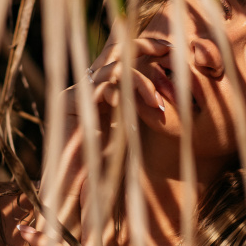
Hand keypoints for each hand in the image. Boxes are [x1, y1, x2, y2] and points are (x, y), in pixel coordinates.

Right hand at [33, 34, 170, 245]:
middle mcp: (88, 90)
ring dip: (142, 80)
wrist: (71, 196)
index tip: (175, 53)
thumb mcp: (131, 138)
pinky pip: (103, 87)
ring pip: (113, 69)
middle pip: (118, 55)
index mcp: (103, 95)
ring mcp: (78, 95)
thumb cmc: (103, 174)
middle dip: (146, 50)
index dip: (148, 52)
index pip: (126, 62)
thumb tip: (172, 102)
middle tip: (173, 52)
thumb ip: (142, 115)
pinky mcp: (69, 104)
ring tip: (162, 99)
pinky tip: (148, 107)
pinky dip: (128, 92)